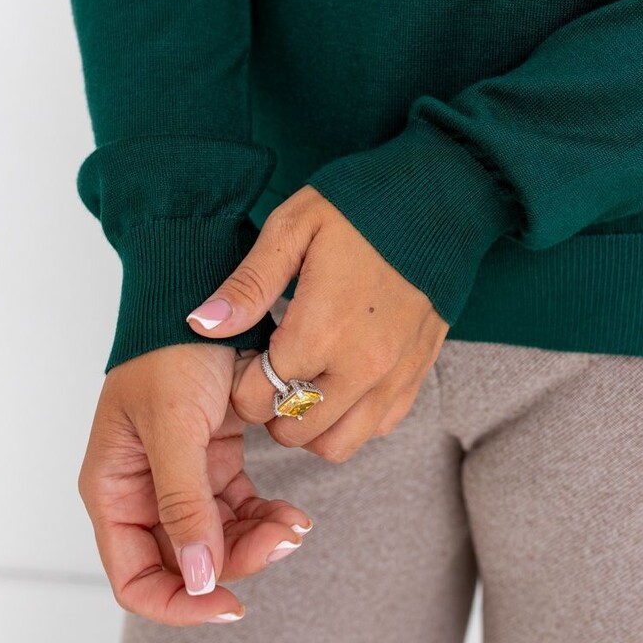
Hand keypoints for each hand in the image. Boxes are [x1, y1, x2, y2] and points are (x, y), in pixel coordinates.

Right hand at [77, 342, 312, 626]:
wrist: (204, 292)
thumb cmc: (172, 350)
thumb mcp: (174, 424)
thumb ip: (183, 502)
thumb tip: (199, 579)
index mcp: (113, 488)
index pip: (135, 578)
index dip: (180, 604)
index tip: (231, 603)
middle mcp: (141, 491)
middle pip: (184, 564)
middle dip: (233, 564)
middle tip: (282, 543)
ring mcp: (180, 476)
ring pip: (218, 540)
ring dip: (256, 542)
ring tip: (295, 525)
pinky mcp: (213, 459)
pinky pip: (238, 509)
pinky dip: (265, 516)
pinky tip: (292, 512)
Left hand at [185, 185, 449, 461]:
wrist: (440, 198)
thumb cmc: (361, 206)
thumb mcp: (294, 227)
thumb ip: (249, 283)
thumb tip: (202, 323)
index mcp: (321, 330)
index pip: (257, 400)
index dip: (241, 384)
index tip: (249, 354)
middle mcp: (361, 366)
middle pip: (294, 432)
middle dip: (271, 409)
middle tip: (271, 368)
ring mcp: (395, 375)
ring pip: (338, 445)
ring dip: (311, 424)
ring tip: (304, 379)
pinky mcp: (419, 373)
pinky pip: (378, 426)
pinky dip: (352, 417)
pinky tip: (340, 377)